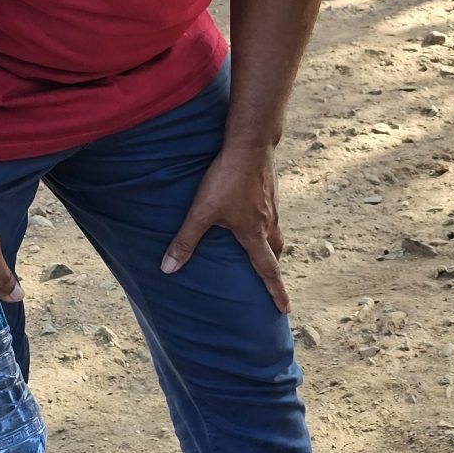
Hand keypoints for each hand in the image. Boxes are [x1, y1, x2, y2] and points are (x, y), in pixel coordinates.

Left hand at [163, 144, 287, 311]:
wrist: (250, 143)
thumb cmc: (226, 178)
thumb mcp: (201, 212)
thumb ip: (185, 241)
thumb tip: (168, 269)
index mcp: (254, 233)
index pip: (268, 270)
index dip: (276, 291)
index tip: (285, 309)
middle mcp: (268, 222)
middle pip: (276, 251)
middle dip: (274, 267)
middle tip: (270, 278)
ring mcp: (272, 204)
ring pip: (275, 231)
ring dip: (270, 243)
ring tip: (259, 246)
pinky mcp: (270, 188)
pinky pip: (271, 212)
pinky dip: (265, 221)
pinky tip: (253, 212)